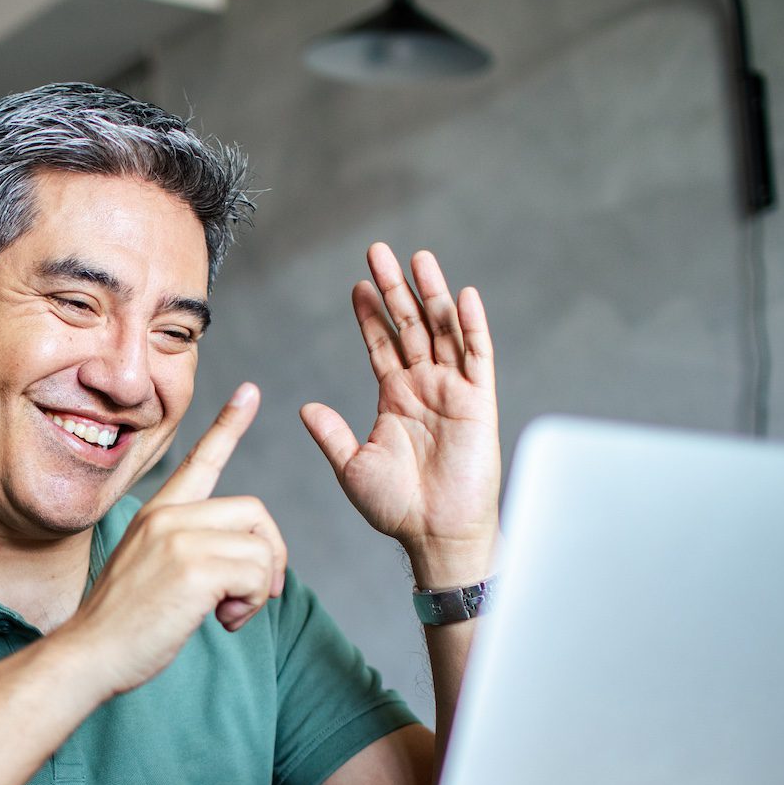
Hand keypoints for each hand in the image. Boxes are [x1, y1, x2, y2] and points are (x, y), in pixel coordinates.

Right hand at [53, 383, 286, 697]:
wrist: (89, 654)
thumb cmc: (122, 625)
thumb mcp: (150, 571)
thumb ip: (190, 551)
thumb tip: (247, 562)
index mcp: (157, 514)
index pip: (198, 460)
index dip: (229, 425)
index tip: (251, 391)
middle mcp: (168, 516)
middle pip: (256, 512)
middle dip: (270, 556)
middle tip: (253, 594)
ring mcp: (179, 539)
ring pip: (262, 548)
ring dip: (259, 589)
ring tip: (226, 614)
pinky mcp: (194, 568)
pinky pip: (259, 574)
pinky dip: (253, 604)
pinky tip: (222, 620)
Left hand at [299, 244, 500, 585]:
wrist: (435, 533)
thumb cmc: (396, 507)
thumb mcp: (352, 466)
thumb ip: (331, 433)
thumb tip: (304, 407)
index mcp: (394, 397)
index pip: (380, 344)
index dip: (370, 314)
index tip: (357, 284)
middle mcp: (423, 386)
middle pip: (409, 325)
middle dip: (395, 289)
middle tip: (380, 252)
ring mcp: (453, 390)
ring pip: (442, 331)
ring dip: (432, 295)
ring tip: (419, 259)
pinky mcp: (479, 401)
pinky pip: (478, 356)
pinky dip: (472, 326)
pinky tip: (464, 296)